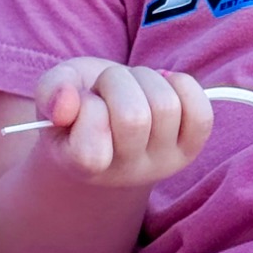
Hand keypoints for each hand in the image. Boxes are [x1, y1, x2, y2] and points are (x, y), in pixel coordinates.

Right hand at [31, 58, 212, 188]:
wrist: (110, 123)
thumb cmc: (79, 107)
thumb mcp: (55, 93)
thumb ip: (51, 91)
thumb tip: (67, 103)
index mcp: (85, 167)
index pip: (90, 149)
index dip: (87, 110)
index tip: (82, 102)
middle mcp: (128, 173)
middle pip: (133, 118)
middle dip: (115, 82)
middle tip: (106, 87)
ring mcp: (163, 163)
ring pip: (165, 106)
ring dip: (145, 78)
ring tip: (131, 87)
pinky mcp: (190, 148)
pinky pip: (201, 112)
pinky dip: (182, 85)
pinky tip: (163, 85)